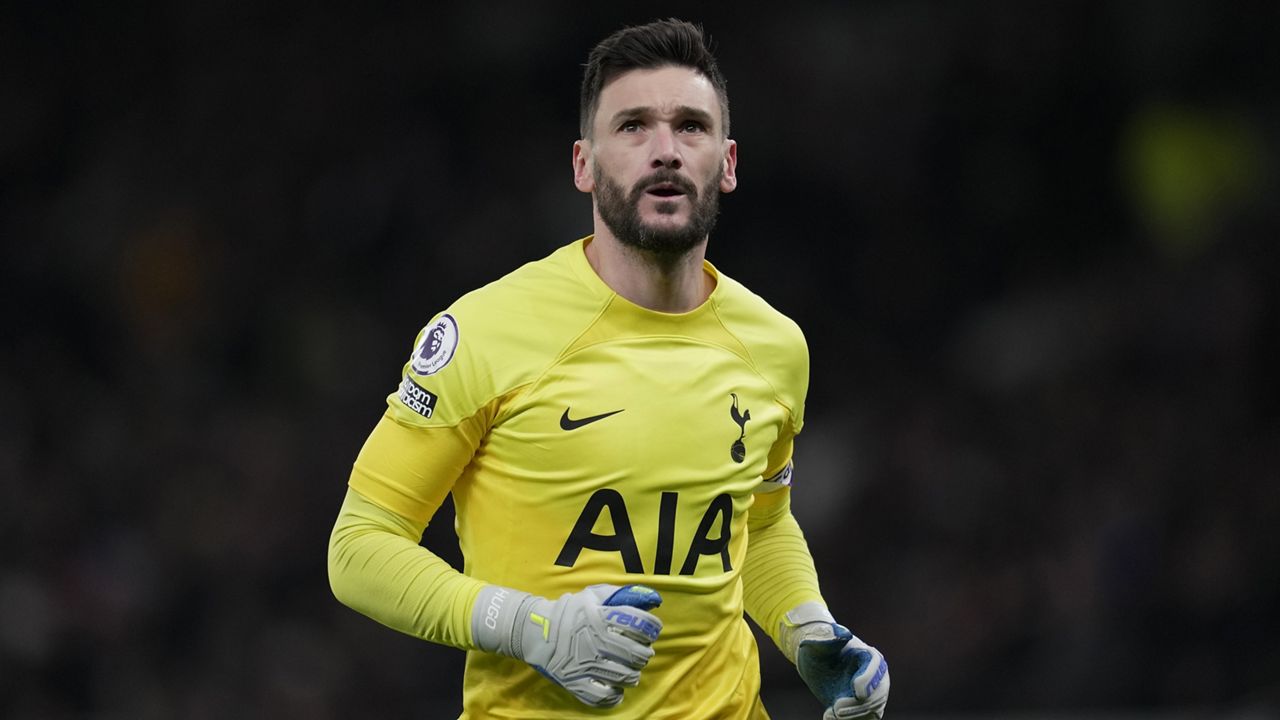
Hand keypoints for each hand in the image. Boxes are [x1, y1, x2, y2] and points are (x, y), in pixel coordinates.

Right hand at [472, 583, 662, 706]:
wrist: (536, 632)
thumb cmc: (570, 612)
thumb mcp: (593, 595)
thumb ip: (622, 594)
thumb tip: (653, 599)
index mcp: (599, 617)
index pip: (638, 623)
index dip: (652, 627)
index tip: (652, 630)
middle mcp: (593, 641)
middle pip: (634, 653)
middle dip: (644, 653)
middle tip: (642, 652)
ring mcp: (584, 664)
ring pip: (623, 676)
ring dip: (633, 674)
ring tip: (631, 670)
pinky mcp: (575, 682)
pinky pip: (602, 696)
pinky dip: (614, 695)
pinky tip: (617, 688)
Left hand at [795, 622, 889, 718]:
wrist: (814, 660)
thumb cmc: (816, 645)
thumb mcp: (817, 640)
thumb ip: (828, 637)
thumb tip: (844, 634)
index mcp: (868, 656)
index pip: (876, 670)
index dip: (870, 681)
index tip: (857, 692)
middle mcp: (875, 676)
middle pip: (877, 695)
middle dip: (859, 706)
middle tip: (836, 709)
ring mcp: (869, 693)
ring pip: (872, 711)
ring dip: (854, 717)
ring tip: (830, 714)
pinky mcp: (860, 707)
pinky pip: (863, 719)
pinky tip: (828, 715)